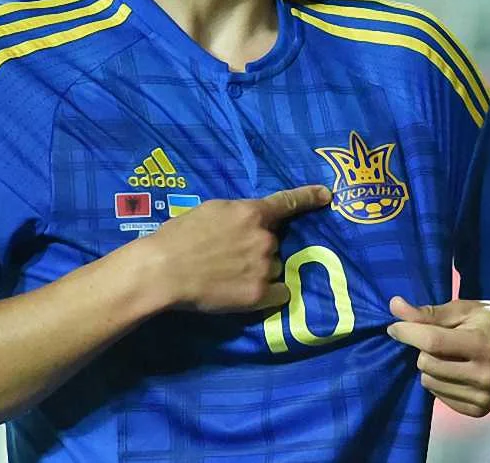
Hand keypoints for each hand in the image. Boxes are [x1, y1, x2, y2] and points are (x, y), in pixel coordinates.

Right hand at [143, 185, 330, 313]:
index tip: (327, 195)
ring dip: (261, 271)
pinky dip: (268, 294)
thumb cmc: (178, 236)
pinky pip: (279, 293)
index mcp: (252, 213)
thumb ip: (237, 215)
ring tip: (229, 276)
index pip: (287, 202)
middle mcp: (265, 239)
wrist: (163, 270)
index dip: (309, 197)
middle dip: (258, 248)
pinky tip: (245, 293)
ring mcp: (265, 267)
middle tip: (228, 256)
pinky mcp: (259, 294)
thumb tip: (246, 222)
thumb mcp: (210, 211)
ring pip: (275, 268)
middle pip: (275, 243)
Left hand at [386, 296, 489, 417]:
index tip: (394, 326)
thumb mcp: (468, 308)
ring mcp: (484, 396)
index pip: (432, 341)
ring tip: (452, 353)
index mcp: (484, 344)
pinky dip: (440, 381)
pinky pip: (438, 396)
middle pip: (426, 363)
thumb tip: (394, 307)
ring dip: (430, 365)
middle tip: (441, 336)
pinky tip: (457, 369)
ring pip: (429, 381)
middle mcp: (486, 375)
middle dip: (423, 348)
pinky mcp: (480, 410)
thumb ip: (431, 312)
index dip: (407, 332)